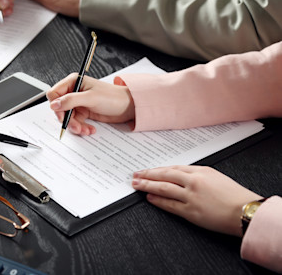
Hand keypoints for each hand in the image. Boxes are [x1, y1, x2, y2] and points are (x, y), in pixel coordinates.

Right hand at [47, 74, 134, 135]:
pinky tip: (90, 129)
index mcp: (74, 82)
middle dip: (67, 119)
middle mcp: (74, 92)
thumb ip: (70, 101)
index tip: (61, 115)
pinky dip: (81, 128)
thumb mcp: (90, 98)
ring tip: (84, 130)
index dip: (56, 105)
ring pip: (67, 117)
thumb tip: (54, 105)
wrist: (128, 107)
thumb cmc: (113, 97)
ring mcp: (78, 103)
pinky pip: (76, 122)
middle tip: (75, 126)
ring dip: (75, 126)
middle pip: (60, 108)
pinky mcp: (83, 112)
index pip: (54, 93)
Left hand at [132, 166, 261, 236]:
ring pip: (164, 188)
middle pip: (164, 176)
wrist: (245, 211)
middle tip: (135, 175)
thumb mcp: (215, 177)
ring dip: (147, 186)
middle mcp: (193, 182)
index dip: (157, 169)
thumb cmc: (234, 195)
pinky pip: (170, 205)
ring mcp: (191, 197)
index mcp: (200, 171)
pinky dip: (158, 201)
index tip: (147, 170)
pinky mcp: (191, 212)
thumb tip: (179, 176)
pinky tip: (149, 198)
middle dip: (147, 175)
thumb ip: (197, 175)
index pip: (172, 168)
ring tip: (137, 185)